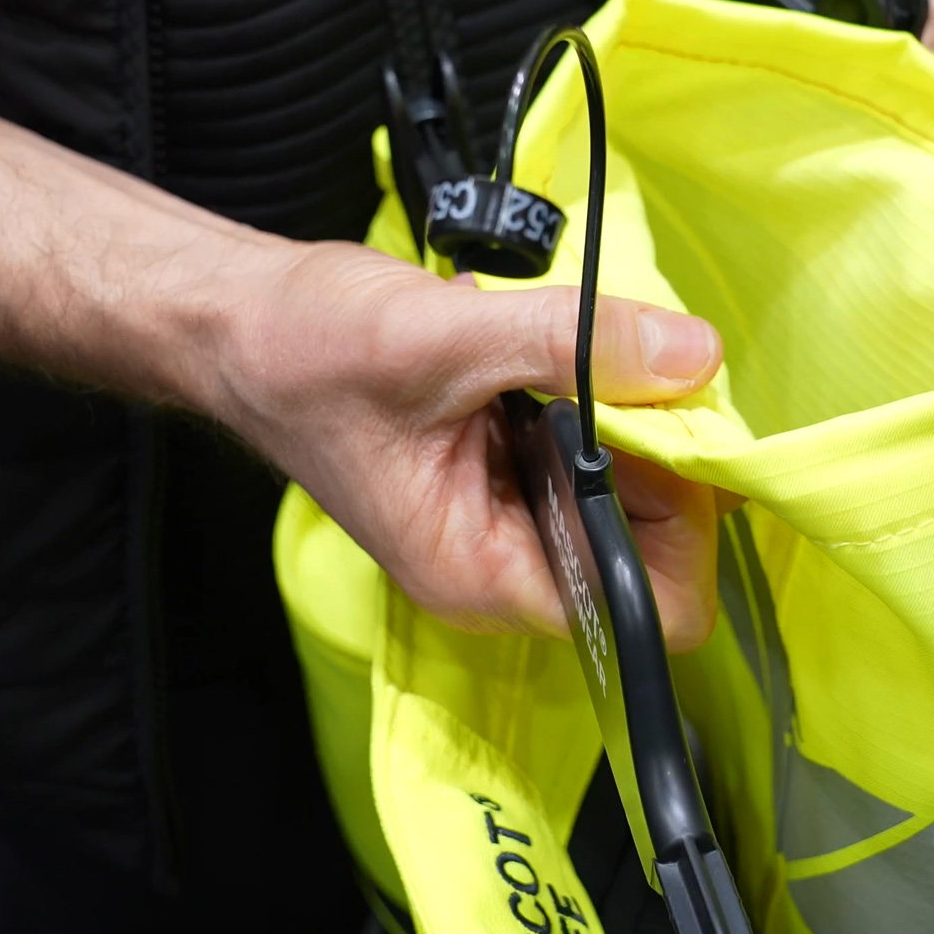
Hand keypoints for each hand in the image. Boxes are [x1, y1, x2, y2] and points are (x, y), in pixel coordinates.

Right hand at [208, 244, 724, 649]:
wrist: (239, 325)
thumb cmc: (306, 352)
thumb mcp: (447, 337)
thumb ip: (577, 346)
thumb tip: (693, 357)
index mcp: (483, 575)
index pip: (647, 608)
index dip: (685, 529)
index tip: (672, 434)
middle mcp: (505, 565)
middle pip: (652, 550)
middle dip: (667, 462)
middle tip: (644, 371)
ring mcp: (510, 519)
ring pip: (632, 496)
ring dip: (637, 423)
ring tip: (590, 355)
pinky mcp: (511, 472)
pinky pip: (598, 454)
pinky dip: (605, 401)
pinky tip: (557, 356)